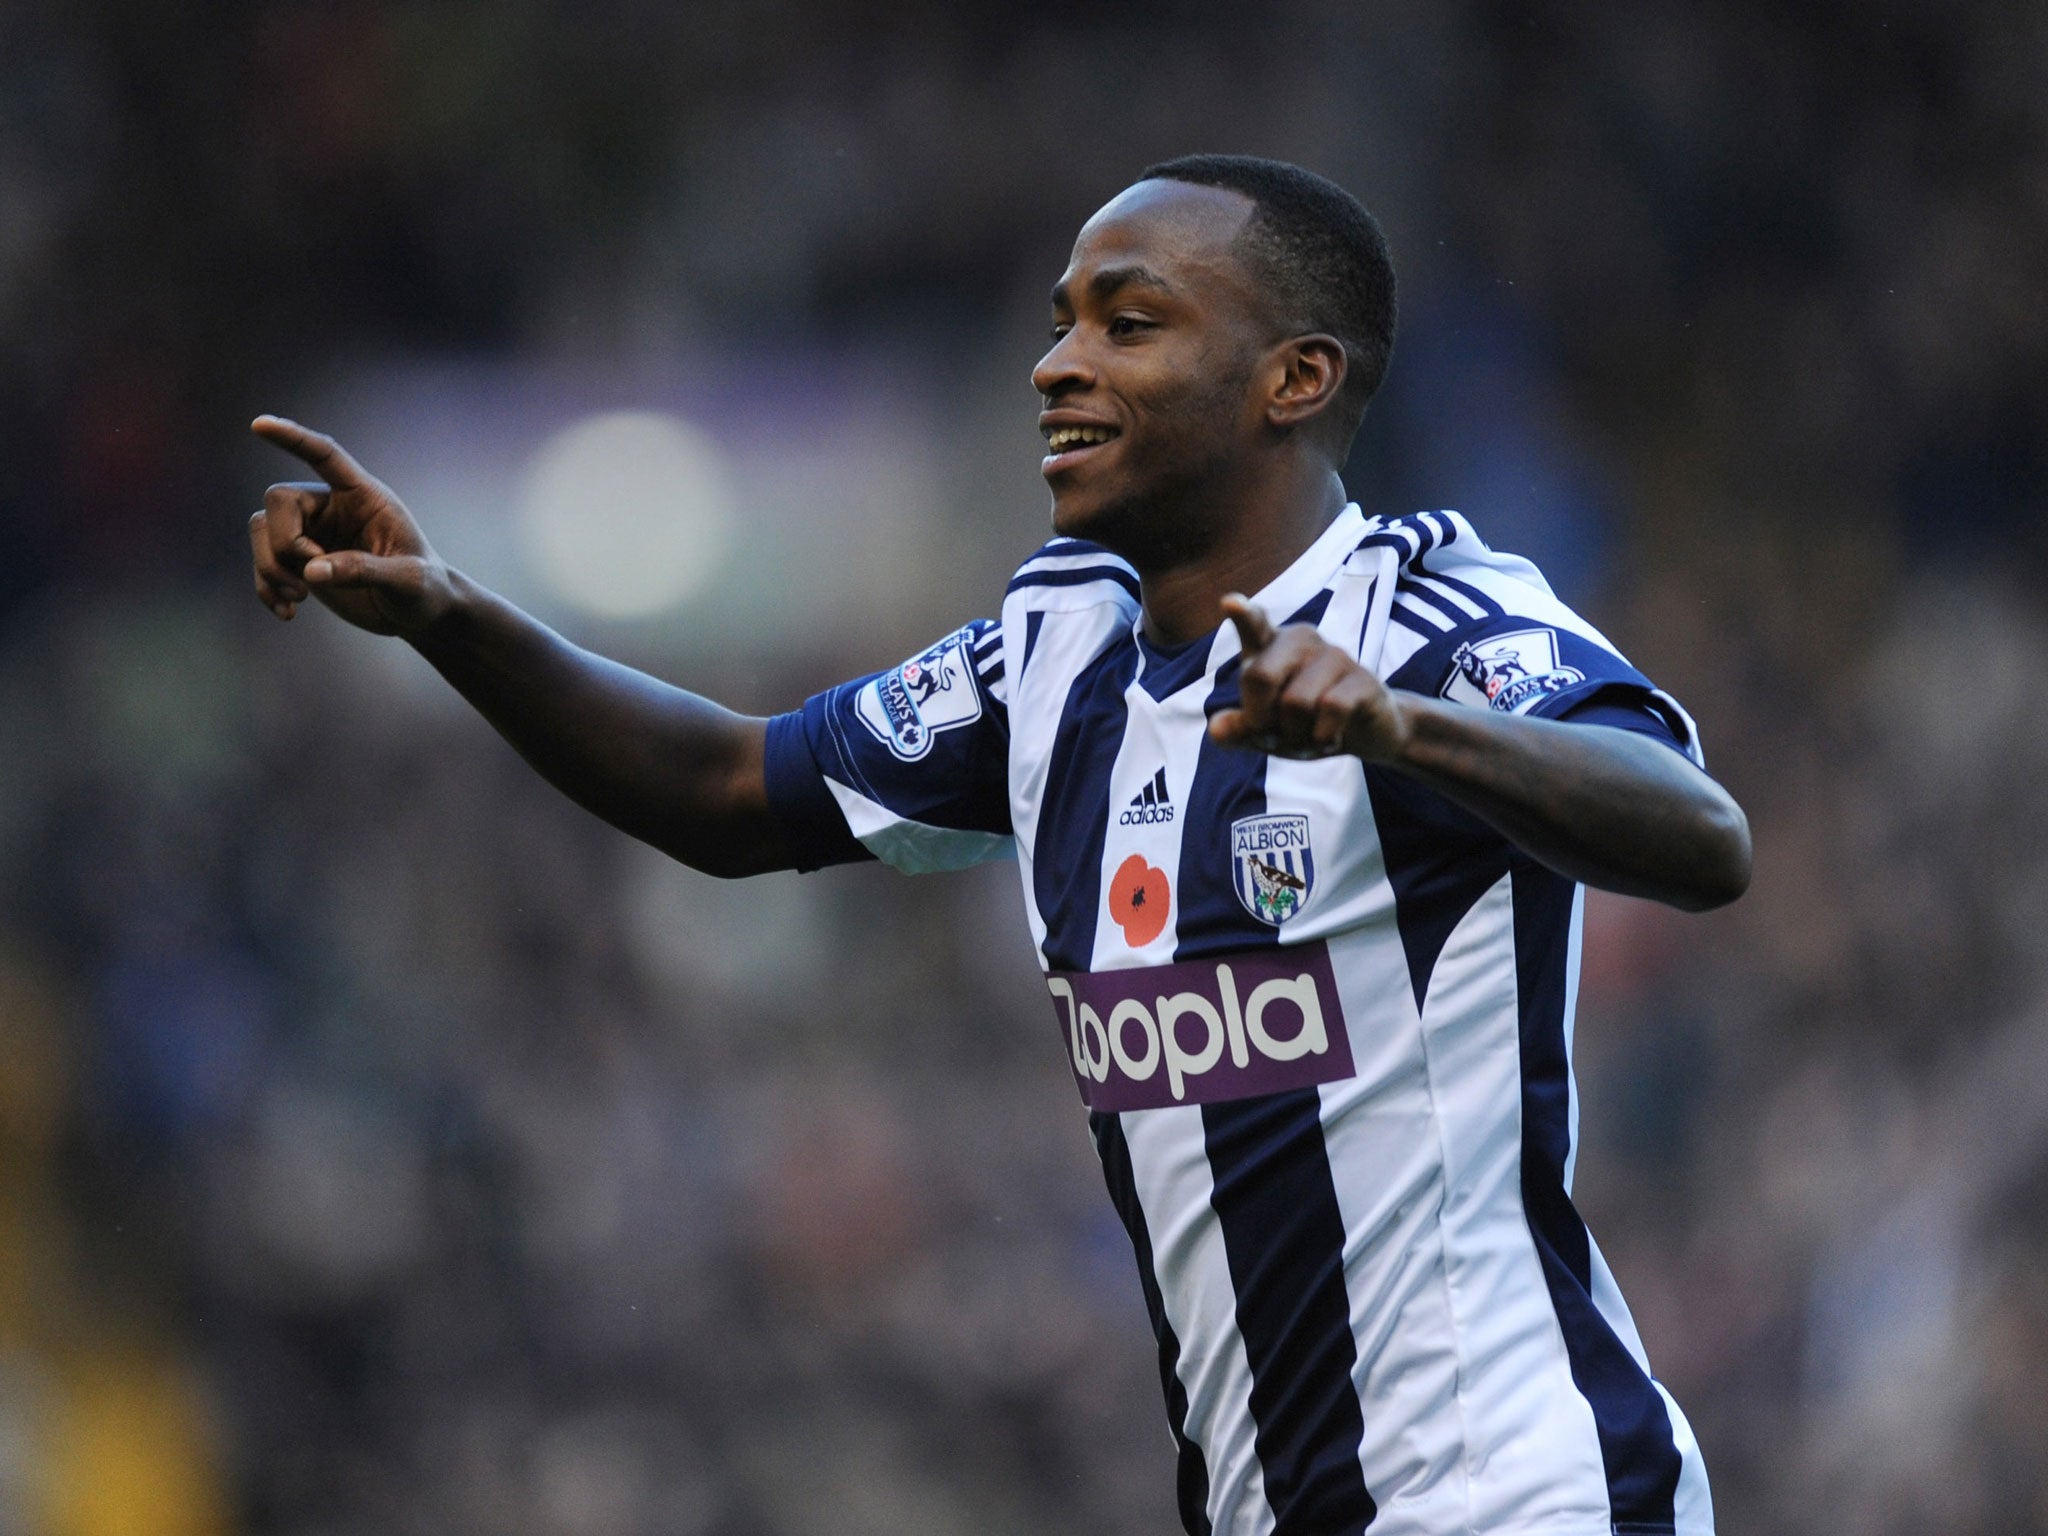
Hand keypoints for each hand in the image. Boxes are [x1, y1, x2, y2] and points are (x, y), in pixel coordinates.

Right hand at [247, 415, 453, 636]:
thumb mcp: (407, 581)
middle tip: (311, 579)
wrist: (419, 614)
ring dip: (270, 567)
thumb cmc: (426, 590)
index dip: (293, 438)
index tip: (259, 425)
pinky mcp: (301, 562)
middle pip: (279, 500)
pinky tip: (287, 613)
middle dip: (286, 542)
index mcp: (364, 496)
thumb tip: (312, 570)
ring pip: (262, 529)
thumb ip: (365, 571)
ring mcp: (313, 533)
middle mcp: (333, 507)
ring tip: (300, 599)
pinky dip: (266, 587)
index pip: (325, 455)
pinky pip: (262, 561)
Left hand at [1206, 593, 1408, 761]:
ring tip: (1308, 738)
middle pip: (1260, 676)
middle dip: (1260, 720)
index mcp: (1270, 647)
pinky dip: (1323, 736)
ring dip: (1296, 736)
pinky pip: (1332, 708)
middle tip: (1275, 736)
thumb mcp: (1267, 733)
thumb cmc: (1306, 723)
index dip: (1243, 614)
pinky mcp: (1362, 677)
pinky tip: (1330, 738)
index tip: (1230, 602)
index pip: (1254, 625)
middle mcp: (1300, 642)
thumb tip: (1216, 729)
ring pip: (1296, 702)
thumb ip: (1239, 730)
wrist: (1366, 732)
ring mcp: (1334, 655)